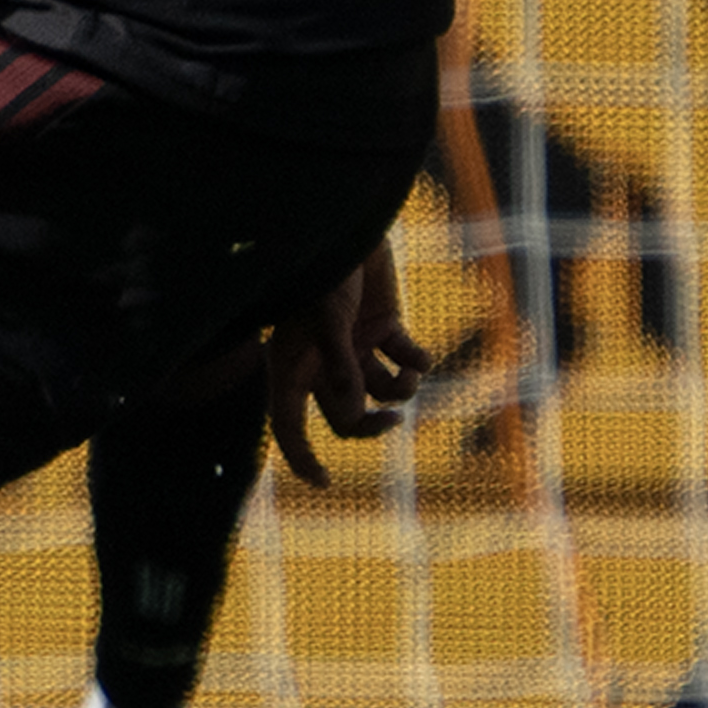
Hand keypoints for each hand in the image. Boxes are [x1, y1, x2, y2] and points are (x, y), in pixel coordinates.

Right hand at [260, 238, 430, 489]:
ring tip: (410, 370)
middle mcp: (323, 365)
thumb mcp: (328, 318)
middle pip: (345, 418)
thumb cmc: (326, 270)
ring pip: (381, 392)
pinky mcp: (384, 328)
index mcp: (294, 367)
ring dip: (401, 389)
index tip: (323, 481)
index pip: (289, 426)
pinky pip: (406, 360)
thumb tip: (353, 407)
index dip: (302, 457)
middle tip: (392, 419)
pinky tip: (417, 354)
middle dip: (372, 425)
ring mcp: (355, 348)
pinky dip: (418, 361)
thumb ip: (340, 362)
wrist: (349, 226)